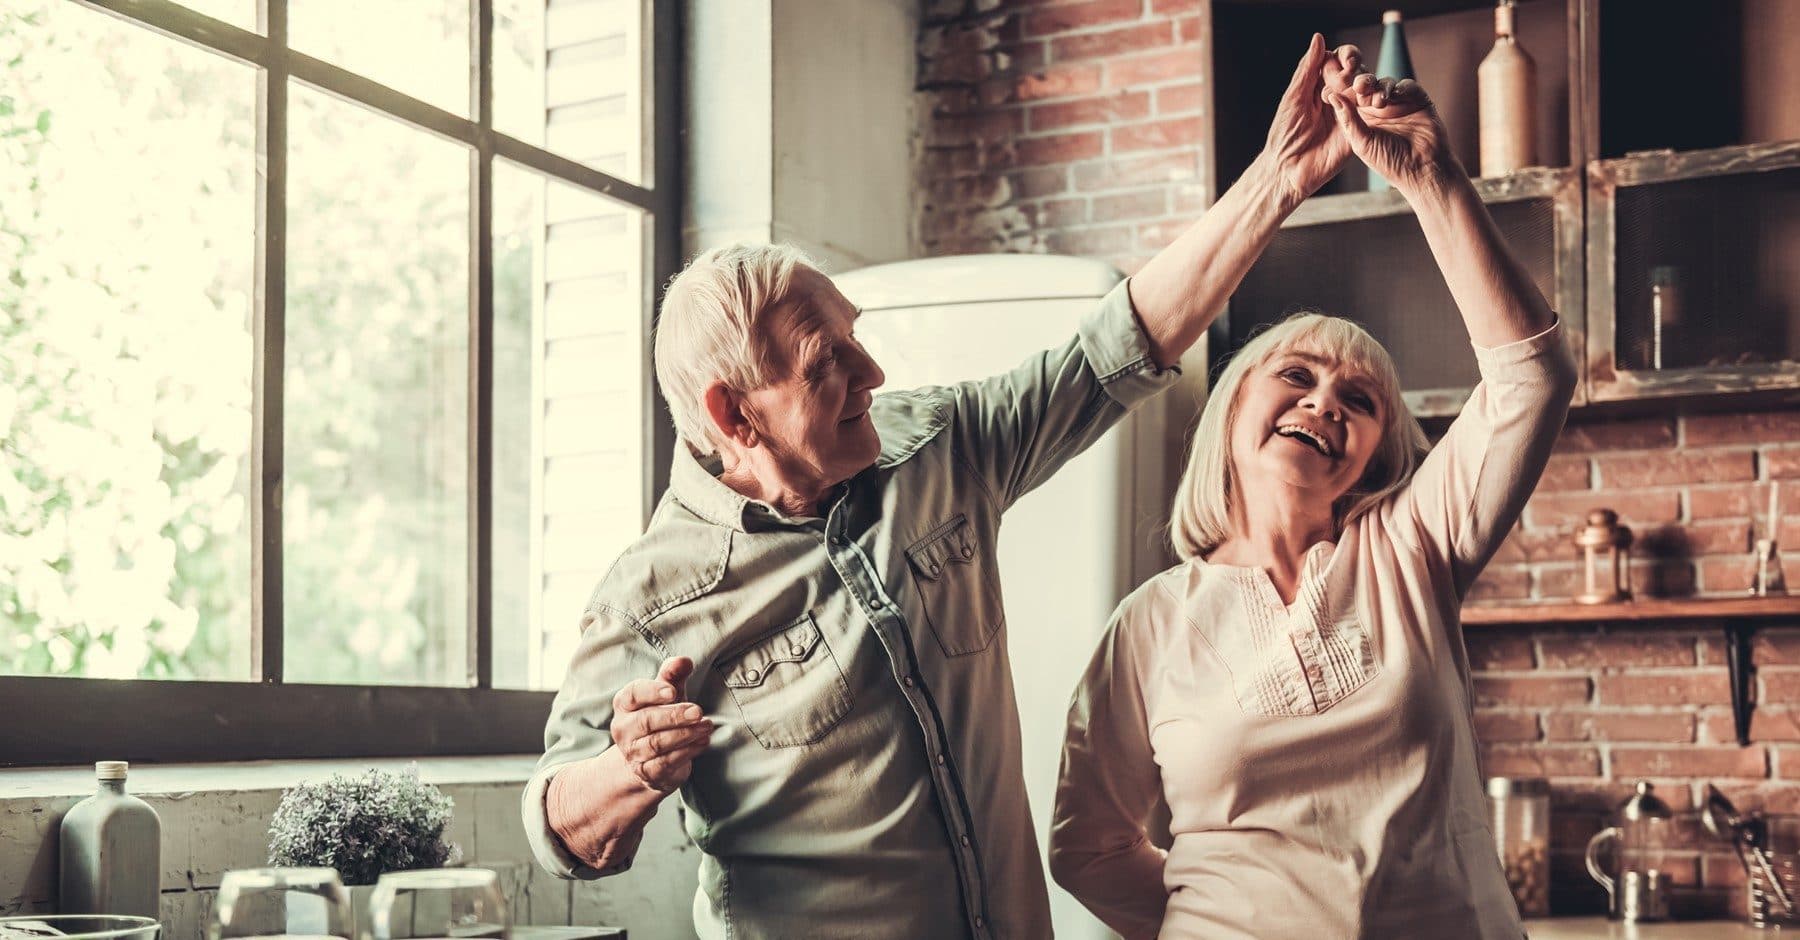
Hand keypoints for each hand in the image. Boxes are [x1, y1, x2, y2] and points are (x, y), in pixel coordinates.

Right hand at [610, 656, 712, 792]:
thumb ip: (673, 675)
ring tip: (706, 726)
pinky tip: (703, 742)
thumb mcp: (667, 694)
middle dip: (674, 715)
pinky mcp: (646, 772)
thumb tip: (684, 661)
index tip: (672, 691)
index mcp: (624, 704)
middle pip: (646, 720)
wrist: (650, 759)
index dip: (652, 692)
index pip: (633, 694)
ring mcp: (632, 753)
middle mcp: (623, 729)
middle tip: (698, 711)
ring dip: (685, 734)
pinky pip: (665, 763)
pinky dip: (687, 752)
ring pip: (656, 743)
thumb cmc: (659, 716)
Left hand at [1260, 34, 1357, 204]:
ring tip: (1359, 90)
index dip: (1345, 57)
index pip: (1338, 62)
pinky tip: (1373, 103)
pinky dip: (1374, 105)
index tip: (1346, 60)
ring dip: (1367, 86)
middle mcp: (1337, 97)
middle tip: (1352, 75)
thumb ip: (1308, 69)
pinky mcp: (1359, 130)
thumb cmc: (1285, 134)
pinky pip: (1371, 114)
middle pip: (1356, 74)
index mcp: (1320, 87)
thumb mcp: (1295, 97)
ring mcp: (1350, 113)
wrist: (1288, 170)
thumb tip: (1319, 38)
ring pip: (1366, 91)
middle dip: (1358, 70)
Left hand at [1320, 58, 1459, 194]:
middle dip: (1361, 83)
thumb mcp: (1361, 142)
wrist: (1422, 169)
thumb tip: (1332, 95)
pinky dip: (1400, 87)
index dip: (1341, 88)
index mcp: (1360, 118)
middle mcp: (1377, 108)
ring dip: (1379, 87)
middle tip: (1359, 85)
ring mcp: (1397, 102)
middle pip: (1366, 86)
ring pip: (1384, 83)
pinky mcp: (1417, 99)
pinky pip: (1407, 86)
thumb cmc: (1388, 162)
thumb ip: (1348, 119)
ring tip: (1379, 102)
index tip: (1333, 82)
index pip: (1348, 97)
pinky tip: (1395, 96)